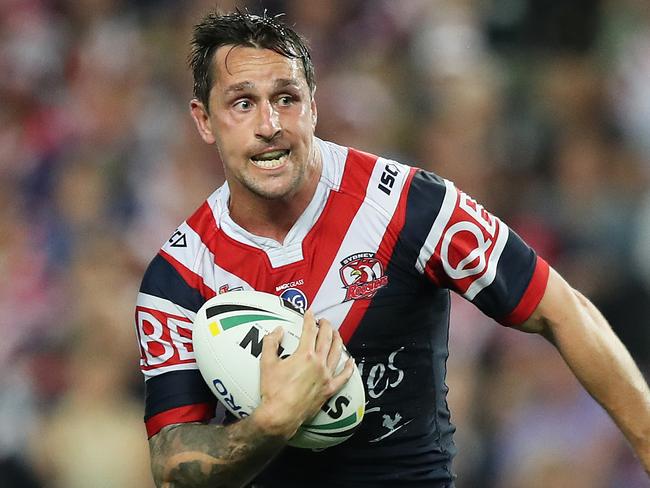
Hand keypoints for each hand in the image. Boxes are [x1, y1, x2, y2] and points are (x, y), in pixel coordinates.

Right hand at [252, 310, 354, 439]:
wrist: (280, 415)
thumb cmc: (273, 391)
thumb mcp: (266, 363)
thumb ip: (271, 343)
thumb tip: (276, 331)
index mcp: (305, 355)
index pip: (310, 330)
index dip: (310, 319)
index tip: (310, 313)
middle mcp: (319, 363)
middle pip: (326, 338)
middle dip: (326, 326)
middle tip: (323, 321)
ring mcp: (326, 376)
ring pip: (337, 353)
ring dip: (337, 341)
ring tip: (336, 334)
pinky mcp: (328, 390)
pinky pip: (343, 377)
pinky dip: (348, 368)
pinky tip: (350, 362)